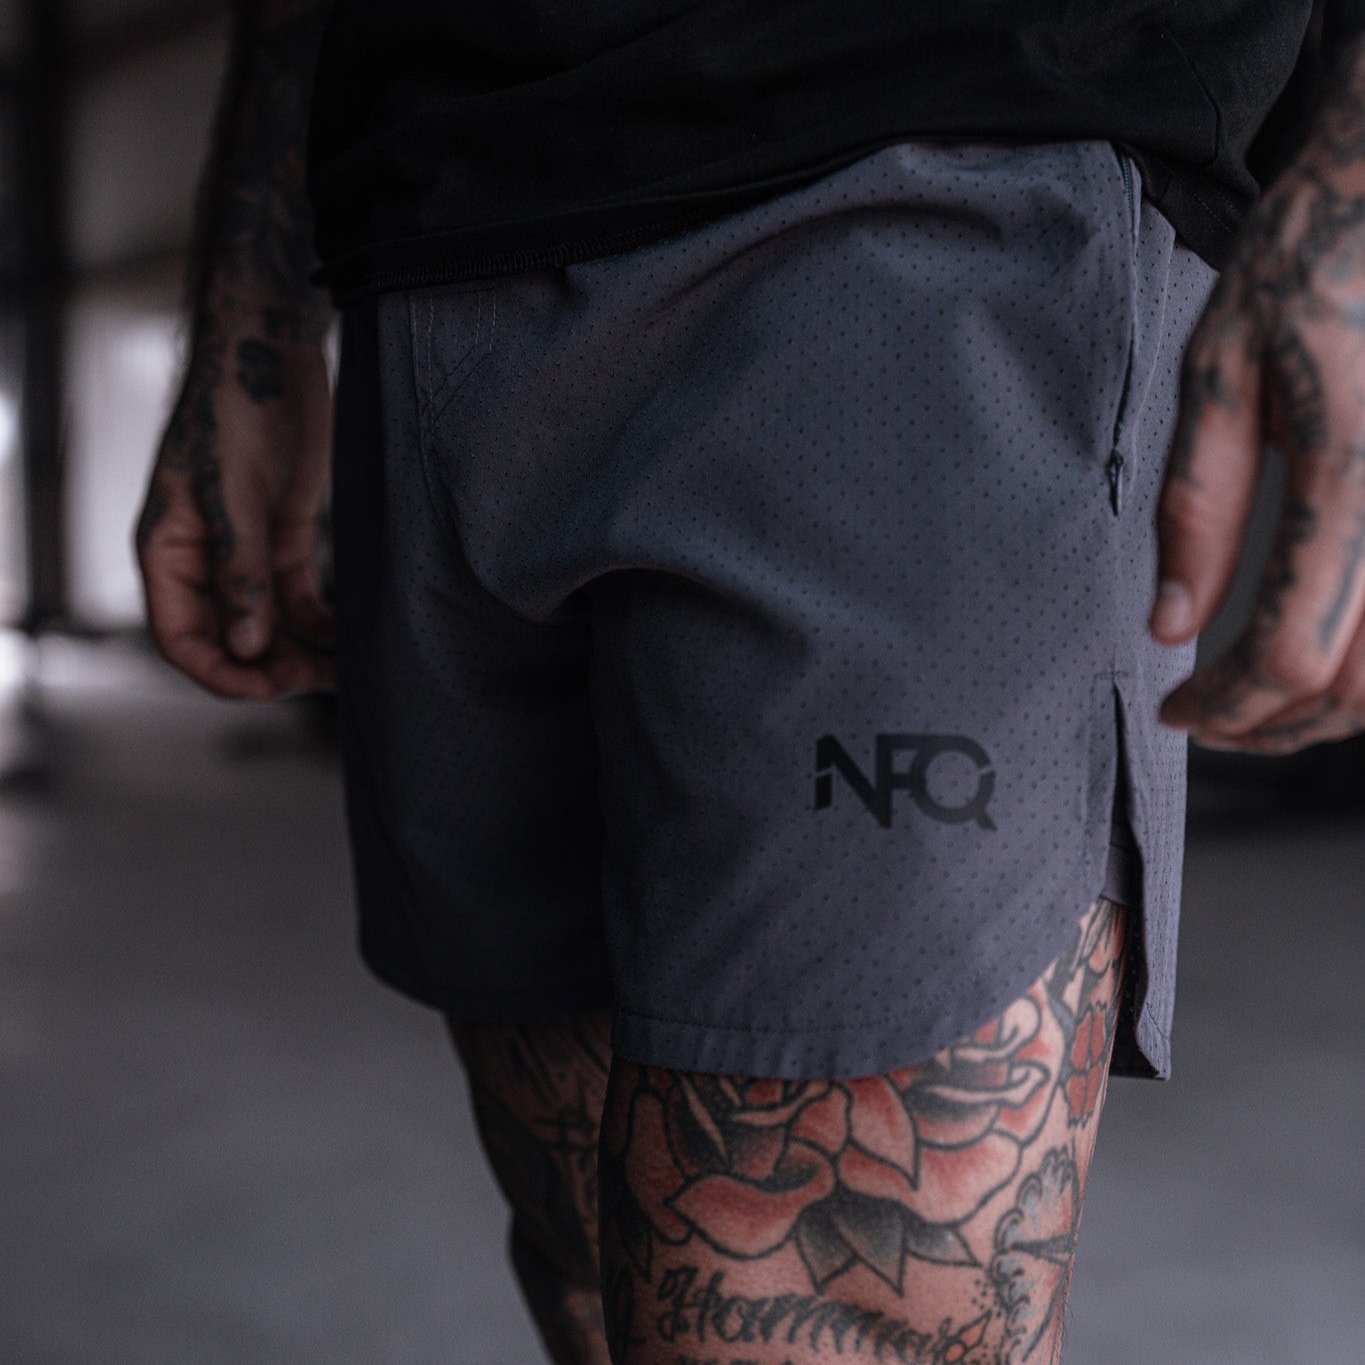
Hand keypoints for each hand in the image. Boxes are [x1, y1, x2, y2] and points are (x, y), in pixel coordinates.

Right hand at [134, 299, 335, 699]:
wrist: (272, 348)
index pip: (181, 638)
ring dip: (301, 651)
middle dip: (267, 668)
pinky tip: (352, 636)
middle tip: (316, 680)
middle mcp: (204, 560)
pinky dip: (323, 621)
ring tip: (343, 668)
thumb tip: (247, 645)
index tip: (267, 688)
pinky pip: (301, 596)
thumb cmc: (236, 407)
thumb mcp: (234, 493)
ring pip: (269, 625)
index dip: (219, 673)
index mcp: (167, 552)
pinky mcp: (286, 537)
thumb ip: (240, 570)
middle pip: (228, 640)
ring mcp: (246, 551)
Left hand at [1149, 42, 1364, 752]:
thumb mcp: (1219, 370)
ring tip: (1262, 699)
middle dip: (1275, 726)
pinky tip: (1330, 648)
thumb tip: (1170, 624)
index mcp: (1353, 463)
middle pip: (1363, 687)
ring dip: (1333, 711)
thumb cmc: (1311, 265)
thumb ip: (1199, 506)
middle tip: (1212, 718)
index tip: (1177, 706)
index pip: (1291, 646)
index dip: (1226, 703)